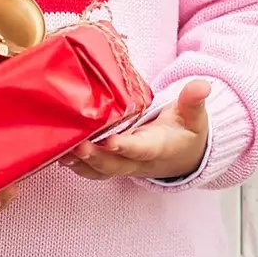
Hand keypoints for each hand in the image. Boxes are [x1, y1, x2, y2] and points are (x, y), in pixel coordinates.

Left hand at [62, 78, 211, 181]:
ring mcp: (122, 165)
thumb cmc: (184, 132)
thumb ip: (193, 100)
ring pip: (98, 170)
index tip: (110, 141)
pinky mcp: (110, 164)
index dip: (125, 147)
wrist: (182, 156)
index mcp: (157, 147)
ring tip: (59, 152)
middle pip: (113, 164)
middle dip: (94, 157)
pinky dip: (74, 164)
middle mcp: (136, 161)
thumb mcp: (194, 116)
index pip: (140, 149)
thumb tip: (202, 86)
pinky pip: (90, 169)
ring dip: (79, 164)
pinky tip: (56, 153)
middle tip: (75, 146)